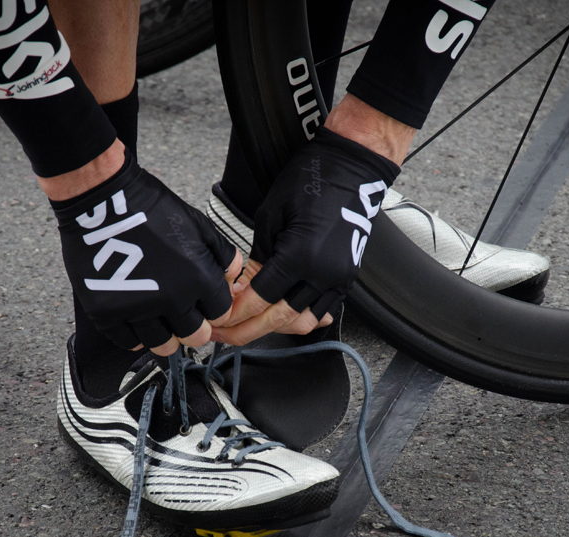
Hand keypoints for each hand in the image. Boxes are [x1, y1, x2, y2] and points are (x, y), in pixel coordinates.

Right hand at [54, 150, 239, 355]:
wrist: (103, 202)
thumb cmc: (151, 209)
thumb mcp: (199, 225)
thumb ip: (223, 255)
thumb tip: (234, 276)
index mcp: (198, 278)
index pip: (221, 313)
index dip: (215, 309)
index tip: (207, 304)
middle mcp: (171, 299)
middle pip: (196, 336)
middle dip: (195, 328)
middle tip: (187, 317)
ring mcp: (138, 309)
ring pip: (164, 346)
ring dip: (167, 336)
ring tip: (162, 321)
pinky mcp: (108, 313)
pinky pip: (129, 341)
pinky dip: (136, 335)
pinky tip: (138, 320)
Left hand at [211, 127, 398, 345]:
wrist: (350, 169)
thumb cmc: (309, 181)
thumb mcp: (270, 216)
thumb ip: (256, 259)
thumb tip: (242, 289)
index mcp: (299, 256)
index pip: (259, 298)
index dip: (235, 313)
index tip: (218, 319)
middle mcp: (321, 273)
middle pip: (278, 319)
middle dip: (246, 331)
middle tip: (223, 336)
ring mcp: (338, 279)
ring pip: (302, 322)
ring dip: (274, 330)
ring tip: (248, 329)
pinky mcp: (346, 278)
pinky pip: (322, 312)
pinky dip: (300, 320)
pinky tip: (280, 321)